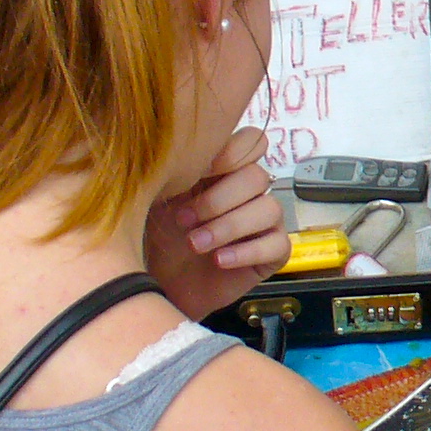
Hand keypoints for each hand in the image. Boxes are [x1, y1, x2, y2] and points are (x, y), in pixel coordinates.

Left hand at [143, 127, 289, 319]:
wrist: (154, 288)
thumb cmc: (153, 239)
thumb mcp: (154, 198)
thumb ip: (176, 169)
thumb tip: (191, 151)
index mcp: (222, 170)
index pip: (251, 142)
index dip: (231, 154)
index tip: (198, 173)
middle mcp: (247, 193)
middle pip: (257, 176)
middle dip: (218, 199)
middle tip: (184, 220)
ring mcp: (262, 224)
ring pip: (270, 208)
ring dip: (229, 226)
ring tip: (196, 244)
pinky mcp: (271, 254)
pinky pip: (278, 244)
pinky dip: (247, 251)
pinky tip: (219, 260)